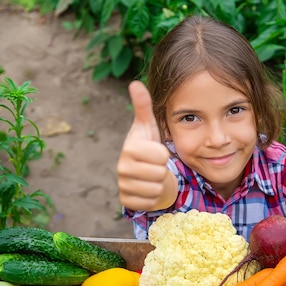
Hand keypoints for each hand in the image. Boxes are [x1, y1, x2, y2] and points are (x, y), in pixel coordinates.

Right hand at [117, 81, 172, 210]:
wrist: (144, 173)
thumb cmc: (148, 147)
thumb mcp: (148, 126)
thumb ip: (143, 106)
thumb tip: (135, 83)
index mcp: (129, 148)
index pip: (161, 156)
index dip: (163, 155)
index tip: (156, 152)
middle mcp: (121, 168)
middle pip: (160, 173)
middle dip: (162, 171)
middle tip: (154, 166)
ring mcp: (123, 186)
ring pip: (157, 189)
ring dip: (159, 184)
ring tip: (152, 176)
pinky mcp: (127, 202)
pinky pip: (151, 202)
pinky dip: (154, 197)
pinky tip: (148, 189)